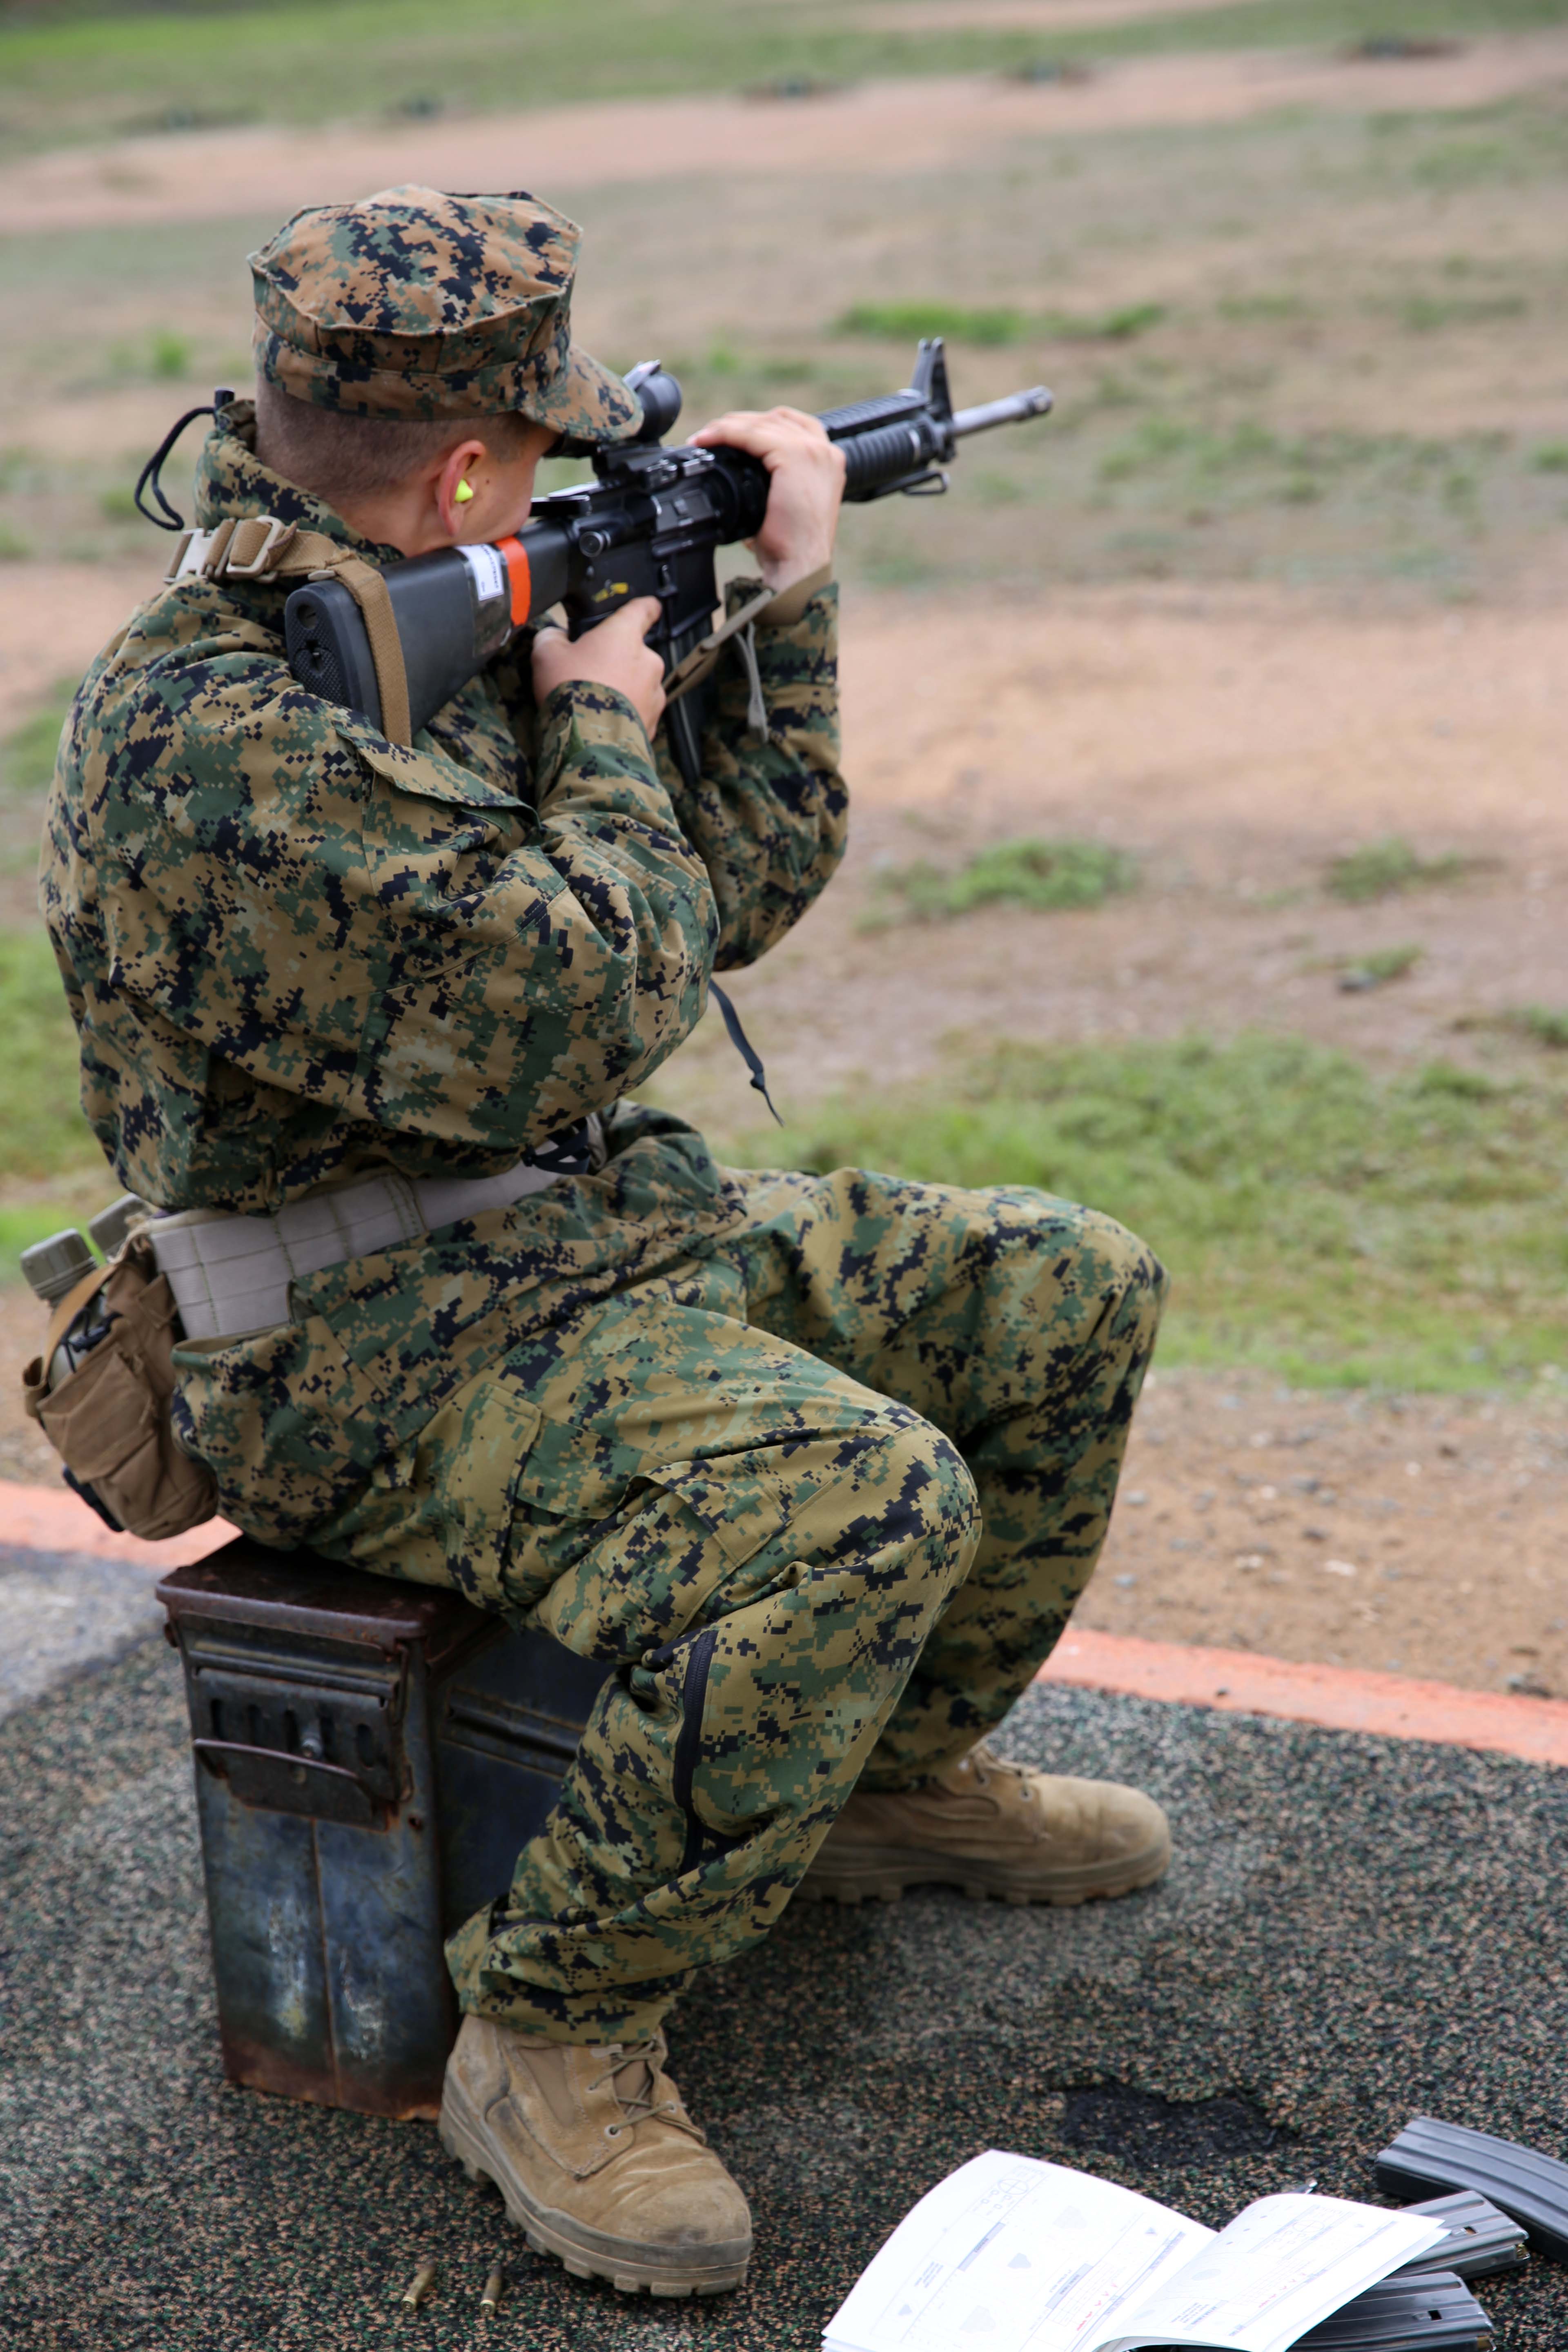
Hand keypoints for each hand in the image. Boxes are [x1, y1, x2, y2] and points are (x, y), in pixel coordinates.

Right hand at [531, 595, 666, 740]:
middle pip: (635, 653)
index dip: (645, 607)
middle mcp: (648, 661)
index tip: (648, 607)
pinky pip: (639, 711)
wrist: (588, 741)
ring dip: (624, 688)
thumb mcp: (546, 654)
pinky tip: (605, 721)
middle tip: (591, 673)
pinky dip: (626, 713)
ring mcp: (655, 693)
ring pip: (639, 683)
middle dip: (618, 660)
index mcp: (625, 635)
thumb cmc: (569, 688)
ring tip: (596, 702)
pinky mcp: (654, 722)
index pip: (644, 609)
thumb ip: (552, 637)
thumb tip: (556, 636)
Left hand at [688, 407, 844, 591]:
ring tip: (703, 437)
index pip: (790, 426)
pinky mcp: (794, 457)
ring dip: (728, 426)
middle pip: (775, 419)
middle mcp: (825, 451)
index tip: (729, 433)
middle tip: (709, 434)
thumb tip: (740, 475)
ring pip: (761, 424)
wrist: (800, 567)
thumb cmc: (791, 547)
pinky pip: (752, 435)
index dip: (757, 425)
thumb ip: (773, 482)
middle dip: (740, 423)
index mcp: (828, 461)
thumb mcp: (785, 504)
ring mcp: (812, 451)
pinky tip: (708, 441)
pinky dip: (727, 434)